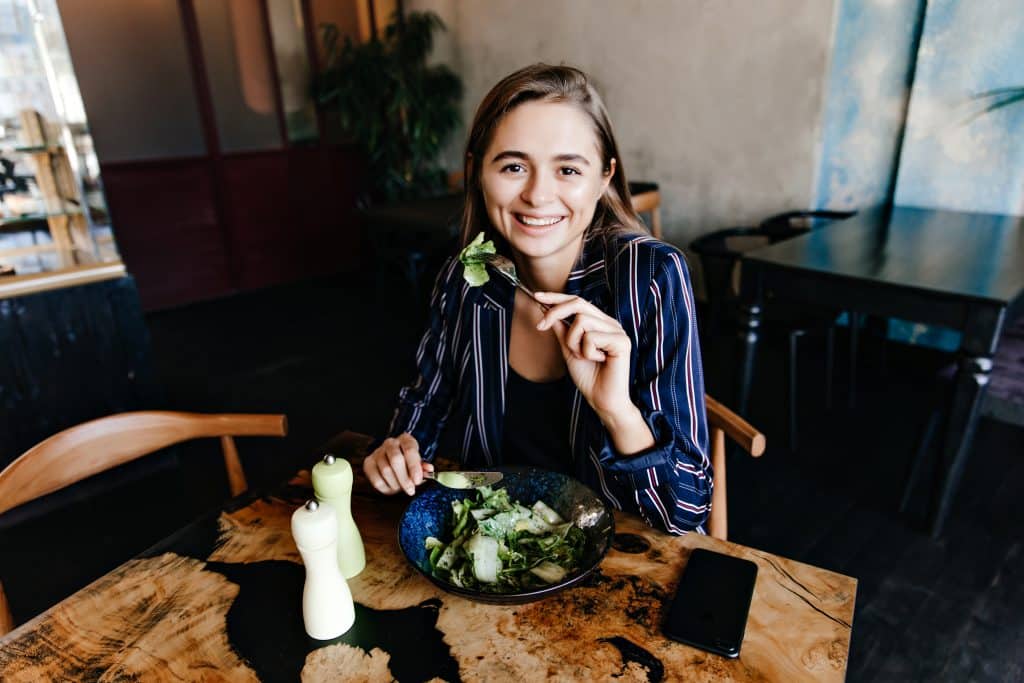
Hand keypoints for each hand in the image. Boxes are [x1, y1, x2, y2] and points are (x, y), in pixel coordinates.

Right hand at [363, 433, 433, 495]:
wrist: (392, 458)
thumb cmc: (408, 461)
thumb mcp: (418, 462)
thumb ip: (423, 467)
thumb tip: (429, 470)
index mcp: (405, 439)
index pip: (410, 450)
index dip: (414, 467)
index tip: (417, 480)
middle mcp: (390, 443)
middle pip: (396, 460)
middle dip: (404, 478)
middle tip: (410, 490)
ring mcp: (377, 452)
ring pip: (386, 471)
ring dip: (396, 484)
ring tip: (401, 488)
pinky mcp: (368, 463)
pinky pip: (376, 479)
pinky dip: (385, 487)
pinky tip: (391, 488)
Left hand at [534, 291, 633, 420]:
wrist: (602, 400)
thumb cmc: (589, 377)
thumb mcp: (569, 350)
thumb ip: (562, 331)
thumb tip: (548, 312)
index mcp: (599, 323)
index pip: (577, 302)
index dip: (556, 297)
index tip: (537, 296)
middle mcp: (609, 323)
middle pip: (578, 303)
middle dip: (555, 313)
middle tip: (541, 326)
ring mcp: (617, 331)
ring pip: (582, 321)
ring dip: (573, 342)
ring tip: (583, 356)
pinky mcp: (621, 341)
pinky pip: (591, 337)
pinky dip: (587, 352)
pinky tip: (598, 361)